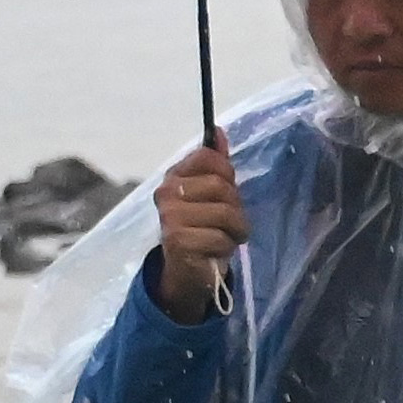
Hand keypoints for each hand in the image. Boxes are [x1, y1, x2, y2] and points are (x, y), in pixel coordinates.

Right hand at [147, 135, 243, 318]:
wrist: (188, 270)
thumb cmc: (204, 228)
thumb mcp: (211, 195)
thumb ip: (216, 164)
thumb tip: (219, 131)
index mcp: (175, 176)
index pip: (209, 157)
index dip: (227, 175)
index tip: (224, 193)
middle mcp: (166, 193)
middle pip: (221, 186)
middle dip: (235, 207)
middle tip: (229, 223)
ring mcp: (170, 217)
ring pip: (225, 213)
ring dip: (235, 230)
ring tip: (225, 237)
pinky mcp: (178, 242)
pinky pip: (220, 238)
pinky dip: (226, 248)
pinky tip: (215, 251)